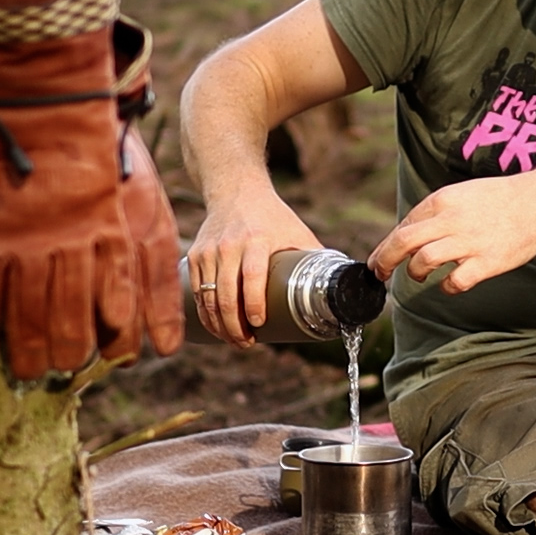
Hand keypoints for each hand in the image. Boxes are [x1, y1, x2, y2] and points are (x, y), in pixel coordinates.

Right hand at [185, 183, 321, 346]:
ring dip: (219, 326)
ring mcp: (208, 251)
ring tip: (235, 341)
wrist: (236, 191)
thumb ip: (315, 258)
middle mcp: (229, 246)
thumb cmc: (274, 217)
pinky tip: (216, 328)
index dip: (253, 304)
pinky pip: (195, 293)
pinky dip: (204, 315)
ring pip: (207, 298)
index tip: (259, 325)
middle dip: (235, 327)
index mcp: (257, 240)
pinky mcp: (195, 256)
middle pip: (225, 295)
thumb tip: (340, 289)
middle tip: (247, 343)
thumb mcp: (297, 232)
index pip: (252, 276)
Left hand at [369, 175, 535, 293]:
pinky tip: (451, 285)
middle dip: (384, 261)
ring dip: (415, 273)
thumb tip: (409, 233)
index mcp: (442, 200)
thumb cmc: (500, 199)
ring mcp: (469, 241)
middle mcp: (451, 220)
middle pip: (402, 242)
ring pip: (423, 261)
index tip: (381, 260)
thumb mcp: (462, 194)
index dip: (386, 246)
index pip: (403, 226)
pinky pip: (455, 281)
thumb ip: (436, 212)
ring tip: (421, 276)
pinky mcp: (487, 262)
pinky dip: (447, 287)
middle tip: (380, 274)